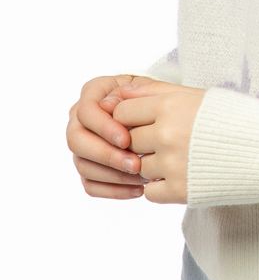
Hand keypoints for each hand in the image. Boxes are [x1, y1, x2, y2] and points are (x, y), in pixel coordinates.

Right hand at [66, 75, 151, 199]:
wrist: (160, 112)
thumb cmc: (156, 96)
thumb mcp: (150, 89)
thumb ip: (133, 93)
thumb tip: (110, 104)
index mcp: (92, 93)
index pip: (86, 112)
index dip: (104, 128)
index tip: (126, 140)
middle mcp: (80, 118)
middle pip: (76, 141)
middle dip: (106, 155)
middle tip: (134, 165)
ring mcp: (82, 145)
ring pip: (83, 165)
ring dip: (112, 175)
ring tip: (142, 177)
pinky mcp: (88, 167)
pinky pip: (91, 185)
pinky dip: (113, 190)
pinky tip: (138, 189)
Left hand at [112, 79, 206, 204]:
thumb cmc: (232, 117)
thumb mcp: (194, 95)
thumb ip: (154, 92)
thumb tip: (119, 93)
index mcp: (170, 106)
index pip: (122, 113)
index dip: (130, 118)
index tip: (146, 122)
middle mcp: (166, 134)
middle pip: (128, 141)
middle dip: (142, 142)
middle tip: (167, 141)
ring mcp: (172, 164)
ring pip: (138, 167)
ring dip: (153, 165)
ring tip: (180, 158)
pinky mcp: (180, 190)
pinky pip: (150, 192)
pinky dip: (161, 187)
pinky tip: (182, 175)